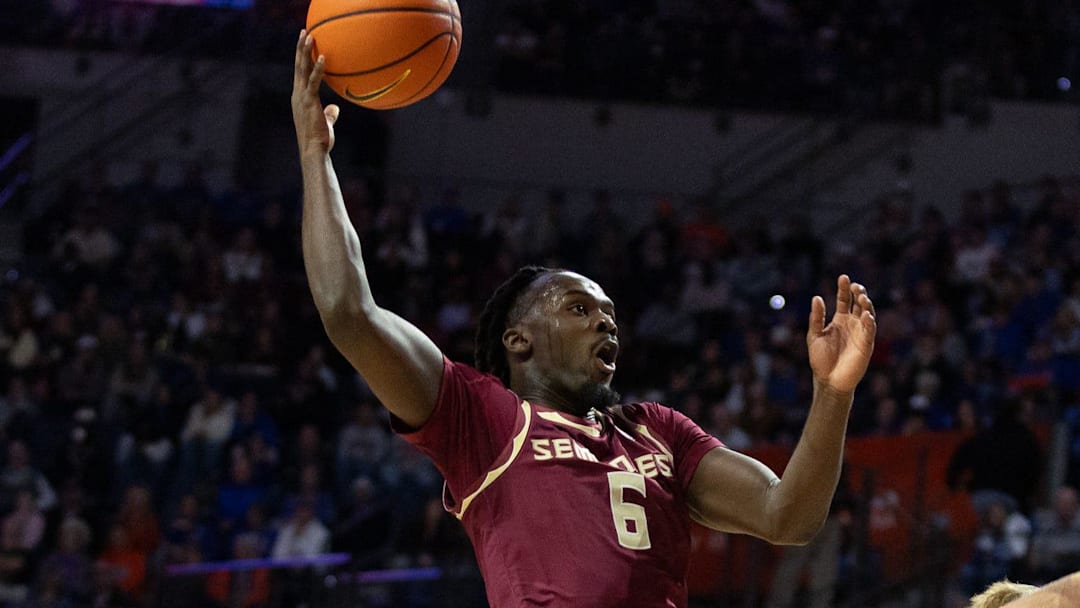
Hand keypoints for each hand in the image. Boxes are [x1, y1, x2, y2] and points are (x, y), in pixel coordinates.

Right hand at [291, 29, 338, 157]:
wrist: (313, 150)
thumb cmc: (319, 140)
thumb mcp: (325, 123)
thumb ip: (329, 114)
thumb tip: (335, 109)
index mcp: (300, 97)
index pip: (300, 73)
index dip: (302, 57)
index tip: (305, 43)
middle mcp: (297, 94)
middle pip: (298, 65)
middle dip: (301, 47)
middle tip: (304, 31)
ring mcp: (301, 97)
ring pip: (302, 69)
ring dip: (306, 51)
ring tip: (310, 35)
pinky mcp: (309, 101)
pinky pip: (313, 81)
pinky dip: (318, 68)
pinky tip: (323, 56)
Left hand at [806, 275, 875, 394]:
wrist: (828, 380)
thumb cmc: (820, 360)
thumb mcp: (814, 335)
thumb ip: (816, 317)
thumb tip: (816, 297)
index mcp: (839, 320)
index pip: (843, 300)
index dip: (844, 288)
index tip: (843, 277)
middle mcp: (852, 324)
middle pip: (858, 303)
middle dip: (858, 293)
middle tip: (855, 285)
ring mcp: (860, 333)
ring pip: (867, 313)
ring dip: (866, 304)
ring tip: (861, 296)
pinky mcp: (866, 344)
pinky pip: (870, 330)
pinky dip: (869, 322)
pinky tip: (866, 315)